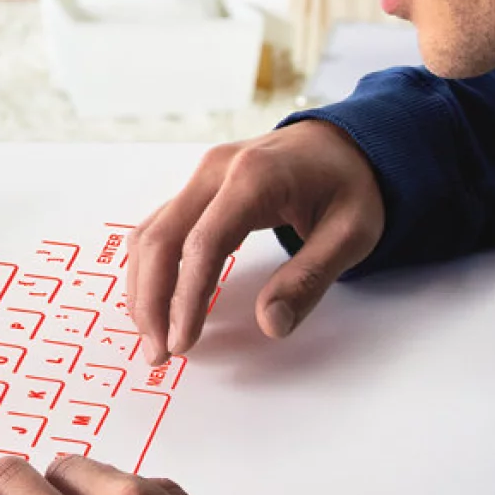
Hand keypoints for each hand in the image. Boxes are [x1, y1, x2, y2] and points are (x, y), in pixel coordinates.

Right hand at [127, 120, 385, 364]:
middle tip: (158, 352)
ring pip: (148, 236)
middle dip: (151, 303)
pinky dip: (148, 271)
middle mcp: (215, 171)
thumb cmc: (350, 185)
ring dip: (142, 291)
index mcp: (256, 177)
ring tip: (153, 336)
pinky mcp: (194, 190)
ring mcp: (199, 178)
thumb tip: (270, 324)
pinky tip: (154, 303)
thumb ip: (309, 279)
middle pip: (160, 240)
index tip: (184, 343)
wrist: (345, 142)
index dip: (187, 299)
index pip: (202, 245)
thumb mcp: (352, 234)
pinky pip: (156, 230)